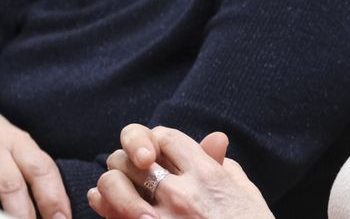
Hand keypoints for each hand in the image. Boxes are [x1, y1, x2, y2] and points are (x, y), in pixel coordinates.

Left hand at [88, 125, 272, 218]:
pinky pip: (110, 214)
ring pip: (114, 183)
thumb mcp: (247, 196)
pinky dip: (102, 204)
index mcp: (207, 176)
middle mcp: (180, 193)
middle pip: (134, 157)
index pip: (166, 137)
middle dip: (128, 159)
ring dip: (113, 182)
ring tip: (116, 187)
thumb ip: (226, 167)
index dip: (155, 141)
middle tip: (131, 170)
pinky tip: (103, 202)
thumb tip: (214, 142)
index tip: (157, 153)